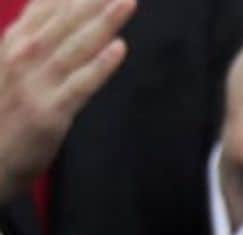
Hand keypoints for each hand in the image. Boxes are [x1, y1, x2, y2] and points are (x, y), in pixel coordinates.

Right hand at [0, 0, 135, 201]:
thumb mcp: (6, 66)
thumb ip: (29, 39)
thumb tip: (50, 14)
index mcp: (13, 43)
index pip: (46, 6)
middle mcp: (22, 56)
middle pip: (65, 20)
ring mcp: (37, 84)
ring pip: (76, 46)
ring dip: (104, 22)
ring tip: (126, 2)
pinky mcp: (50, 112)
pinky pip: (80, 84)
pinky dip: (99, 65)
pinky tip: (119, 48)